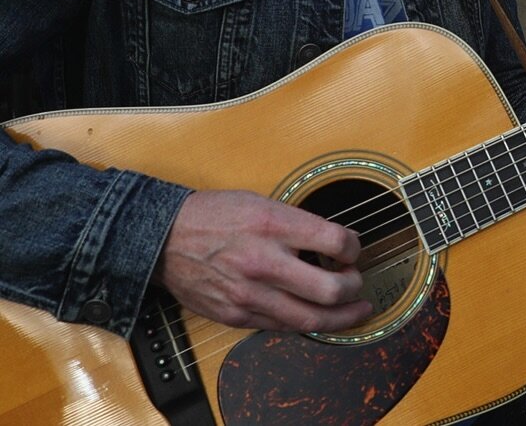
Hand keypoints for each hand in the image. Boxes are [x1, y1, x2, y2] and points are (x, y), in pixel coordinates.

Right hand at [156, 190, 373, 331]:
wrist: (163, 239)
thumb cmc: (214, 215)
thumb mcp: (263, 202)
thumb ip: (299, 224)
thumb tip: (338, 243)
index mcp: (273, 226)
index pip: (336, 242)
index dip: (355, 247)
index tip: (353, 248)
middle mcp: (264, 262)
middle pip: (330, 289)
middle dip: (354, 287)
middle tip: (357, 281)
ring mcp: (249, 294)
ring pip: (310, 319)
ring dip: (342, 317)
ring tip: (355, 309)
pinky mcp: (236, 315)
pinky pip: (283, 327)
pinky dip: (306, 322)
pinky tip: (318, 315)